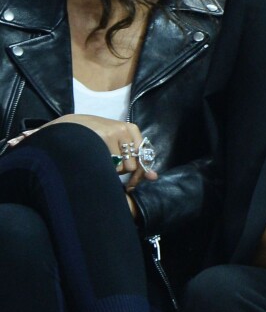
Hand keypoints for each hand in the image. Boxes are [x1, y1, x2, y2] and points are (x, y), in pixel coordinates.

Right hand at [43, 114, 157, 183]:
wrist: (65, 127)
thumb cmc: (91, 137)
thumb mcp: (114, 142)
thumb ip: (134, 157)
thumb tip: (154, 177)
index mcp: (130, 129)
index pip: (144, 155)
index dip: (139, 173)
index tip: (131, 184)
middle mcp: (125, 129)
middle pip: (133, 165)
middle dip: (122, 173)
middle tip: (108, 168)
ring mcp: (115, 133)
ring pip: (122, 168)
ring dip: (111, 170)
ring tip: (97, 159)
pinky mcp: (105, 138)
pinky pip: (110, 166)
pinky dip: (103, 169)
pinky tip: (92, 160)